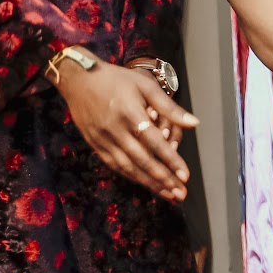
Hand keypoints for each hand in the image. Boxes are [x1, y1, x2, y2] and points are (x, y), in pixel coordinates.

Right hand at [54, 59, 196, 201]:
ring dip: (149, 183)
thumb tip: (194, 123)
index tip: (185, 175)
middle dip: (163, 179)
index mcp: (129, 113)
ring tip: (167, 194)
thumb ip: (170, 107)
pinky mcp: (94, 143)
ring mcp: (102, 138)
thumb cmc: (114, 79)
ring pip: (127, 166)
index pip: (155, 142)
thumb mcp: (145, 86)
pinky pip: (114, 164)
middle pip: (142, 160)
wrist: (77, 78)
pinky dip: (130, 175)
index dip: (171, 161)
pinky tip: (145, 183)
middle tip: (180, 193)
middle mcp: (114, 129)